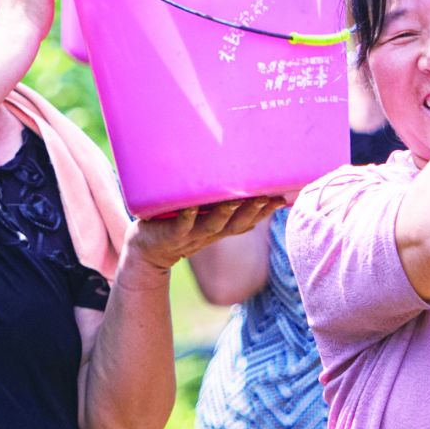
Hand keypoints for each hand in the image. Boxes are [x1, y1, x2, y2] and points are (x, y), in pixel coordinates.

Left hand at [121, 197, 283, 283]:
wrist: (146, 252)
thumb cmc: (177, 224)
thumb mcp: (201, 215)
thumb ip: (218, 201)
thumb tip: (237, 176)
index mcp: (219, 228)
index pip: (248, 221)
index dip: (266, 211)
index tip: (283, 197)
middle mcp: (209, 233)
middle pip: (236, 224)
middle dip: (252, 211)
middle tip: (267, 195)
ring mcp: (190, 234)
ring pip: (212, 226)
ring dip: (224, 213)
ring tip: (235, 199)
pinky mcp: (169, 235)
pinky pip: (180, 227)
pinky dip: (187, 217)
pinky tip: (192, 208)